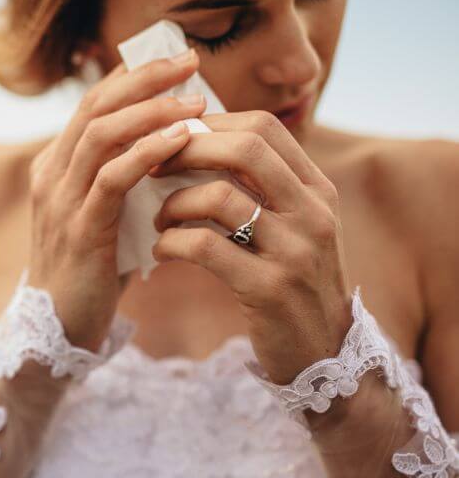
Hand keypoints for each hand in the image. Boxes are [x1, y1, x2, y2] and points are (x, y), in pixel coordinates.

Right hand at [26, 48, 207, 351]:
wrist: (60, 328)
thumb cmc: (93, 271)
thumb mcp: (108, 215)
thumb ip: (128, 181)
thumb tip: (182, 147)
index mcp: (57, 166)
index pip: (93, 104)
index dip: (133, 76)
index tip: (177, 60)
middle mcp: (52, 175)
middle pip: (95, 106)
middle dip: (145, 79)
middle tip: (189, 61)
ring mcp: (61, 201)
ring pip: (102, 135)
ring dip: (151, 112)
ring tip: (196, 102)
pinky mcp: (80, 230)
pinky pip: (112, 179)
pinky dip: (147, 155)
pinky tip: (181, 142)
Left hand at [149, 110, 354, 383]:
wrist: (323, 353)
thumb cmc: (293, 283)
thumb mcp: (294, 227)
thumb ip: (264, 187)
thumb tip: (202, 141)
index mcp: (316, 189)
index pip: (263, 127)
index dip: (211, 123)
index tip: (173, 139)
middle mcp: (312, 212)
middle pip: (244, 148)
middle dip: (187, 150)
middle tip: (153, 168)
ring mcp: (294, 251)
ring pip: (218, 197)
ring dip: (173, 203)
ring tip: (158, 219)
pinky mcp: (268, 289)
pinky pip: (205, 248)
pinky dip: (172, 243)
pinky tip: (162, 250)